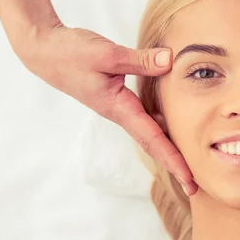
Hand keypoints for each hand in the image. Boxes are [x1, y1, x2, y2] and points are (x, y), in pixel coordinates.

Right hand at [15, 21, 197, 195]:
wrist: (44, 52)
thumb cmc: (71, 53)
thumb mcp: (106, 54)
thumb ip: (140, 59)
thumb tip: (170, 61)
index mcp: (119, 108)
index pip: (153, 139)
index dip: (173, 159)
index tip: (189, 179)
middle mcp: (121, 114)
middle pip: (153, 145)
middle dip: (174, 165)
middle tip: (195, 187)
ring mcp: (118, 108)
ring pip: (149, 133)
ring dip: (169, 149)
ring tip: (189, 164)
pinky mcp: (117, 99)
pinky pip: (144, 118)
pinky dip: (161, 126)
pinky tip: (175, 126)